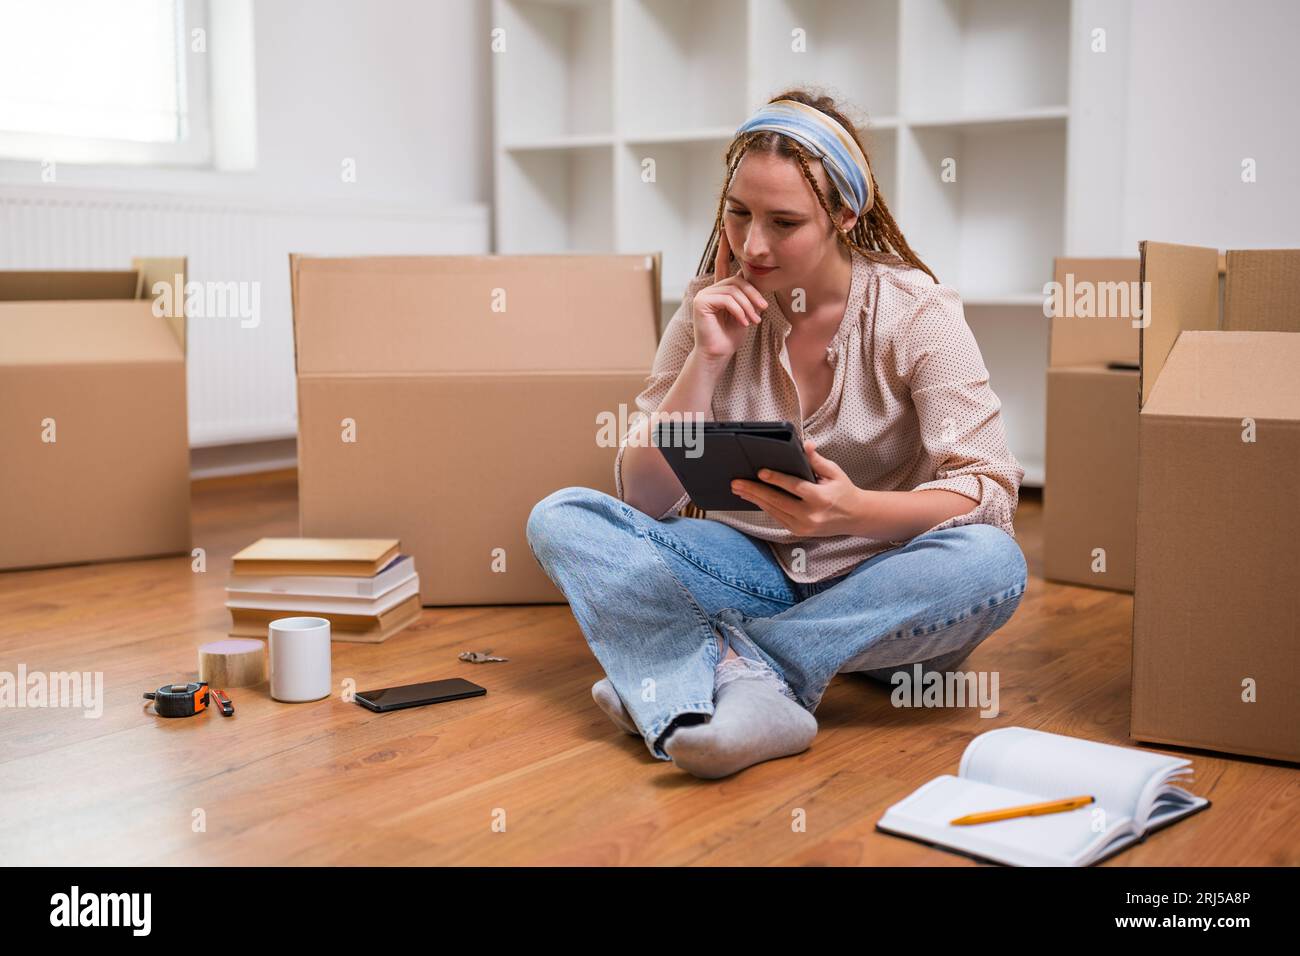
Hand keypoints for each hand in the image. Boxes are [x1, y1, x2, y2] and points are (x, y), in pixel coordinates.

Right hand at [691, 227, 767, 362]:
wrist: (719, 353)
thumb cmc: (731, 335)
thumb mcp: (745, 311)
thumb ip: (747, 294)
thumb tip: (755, 277)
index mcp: (720, 289)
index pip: (723, 264)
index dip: (724, 247)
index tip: (724, 229)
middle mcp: (710, 289)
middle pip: (737, 281)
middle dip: (753, 295)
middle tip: (762, 310)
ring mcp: (704, 294)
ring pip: (734, 291)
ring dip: (748, 307)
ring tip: (753, 320)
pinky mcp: (701, 302)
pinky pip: (727, 299)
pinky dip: (739, 311)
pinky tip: (743, 322)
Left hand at [730, 440, 870, 537]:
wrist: (855, 518)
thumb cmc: (844, 491)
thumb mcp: (835, 473)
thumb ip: (817, 460)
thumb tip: (805, 445)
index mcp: (822, 498)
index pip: (795, 488)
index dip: (776, 479)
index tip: (760, 472)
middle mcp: (811, 515)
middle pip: (778, 502)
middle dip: (755, 491)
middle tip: (737, 483)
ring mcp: (804, 526)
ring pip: (774, 511)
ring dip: (755, 500)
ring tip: (739, 490)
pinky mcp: (799, 532)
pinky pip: (778, 518)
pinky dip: (764, 507)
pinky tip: (753, 498)